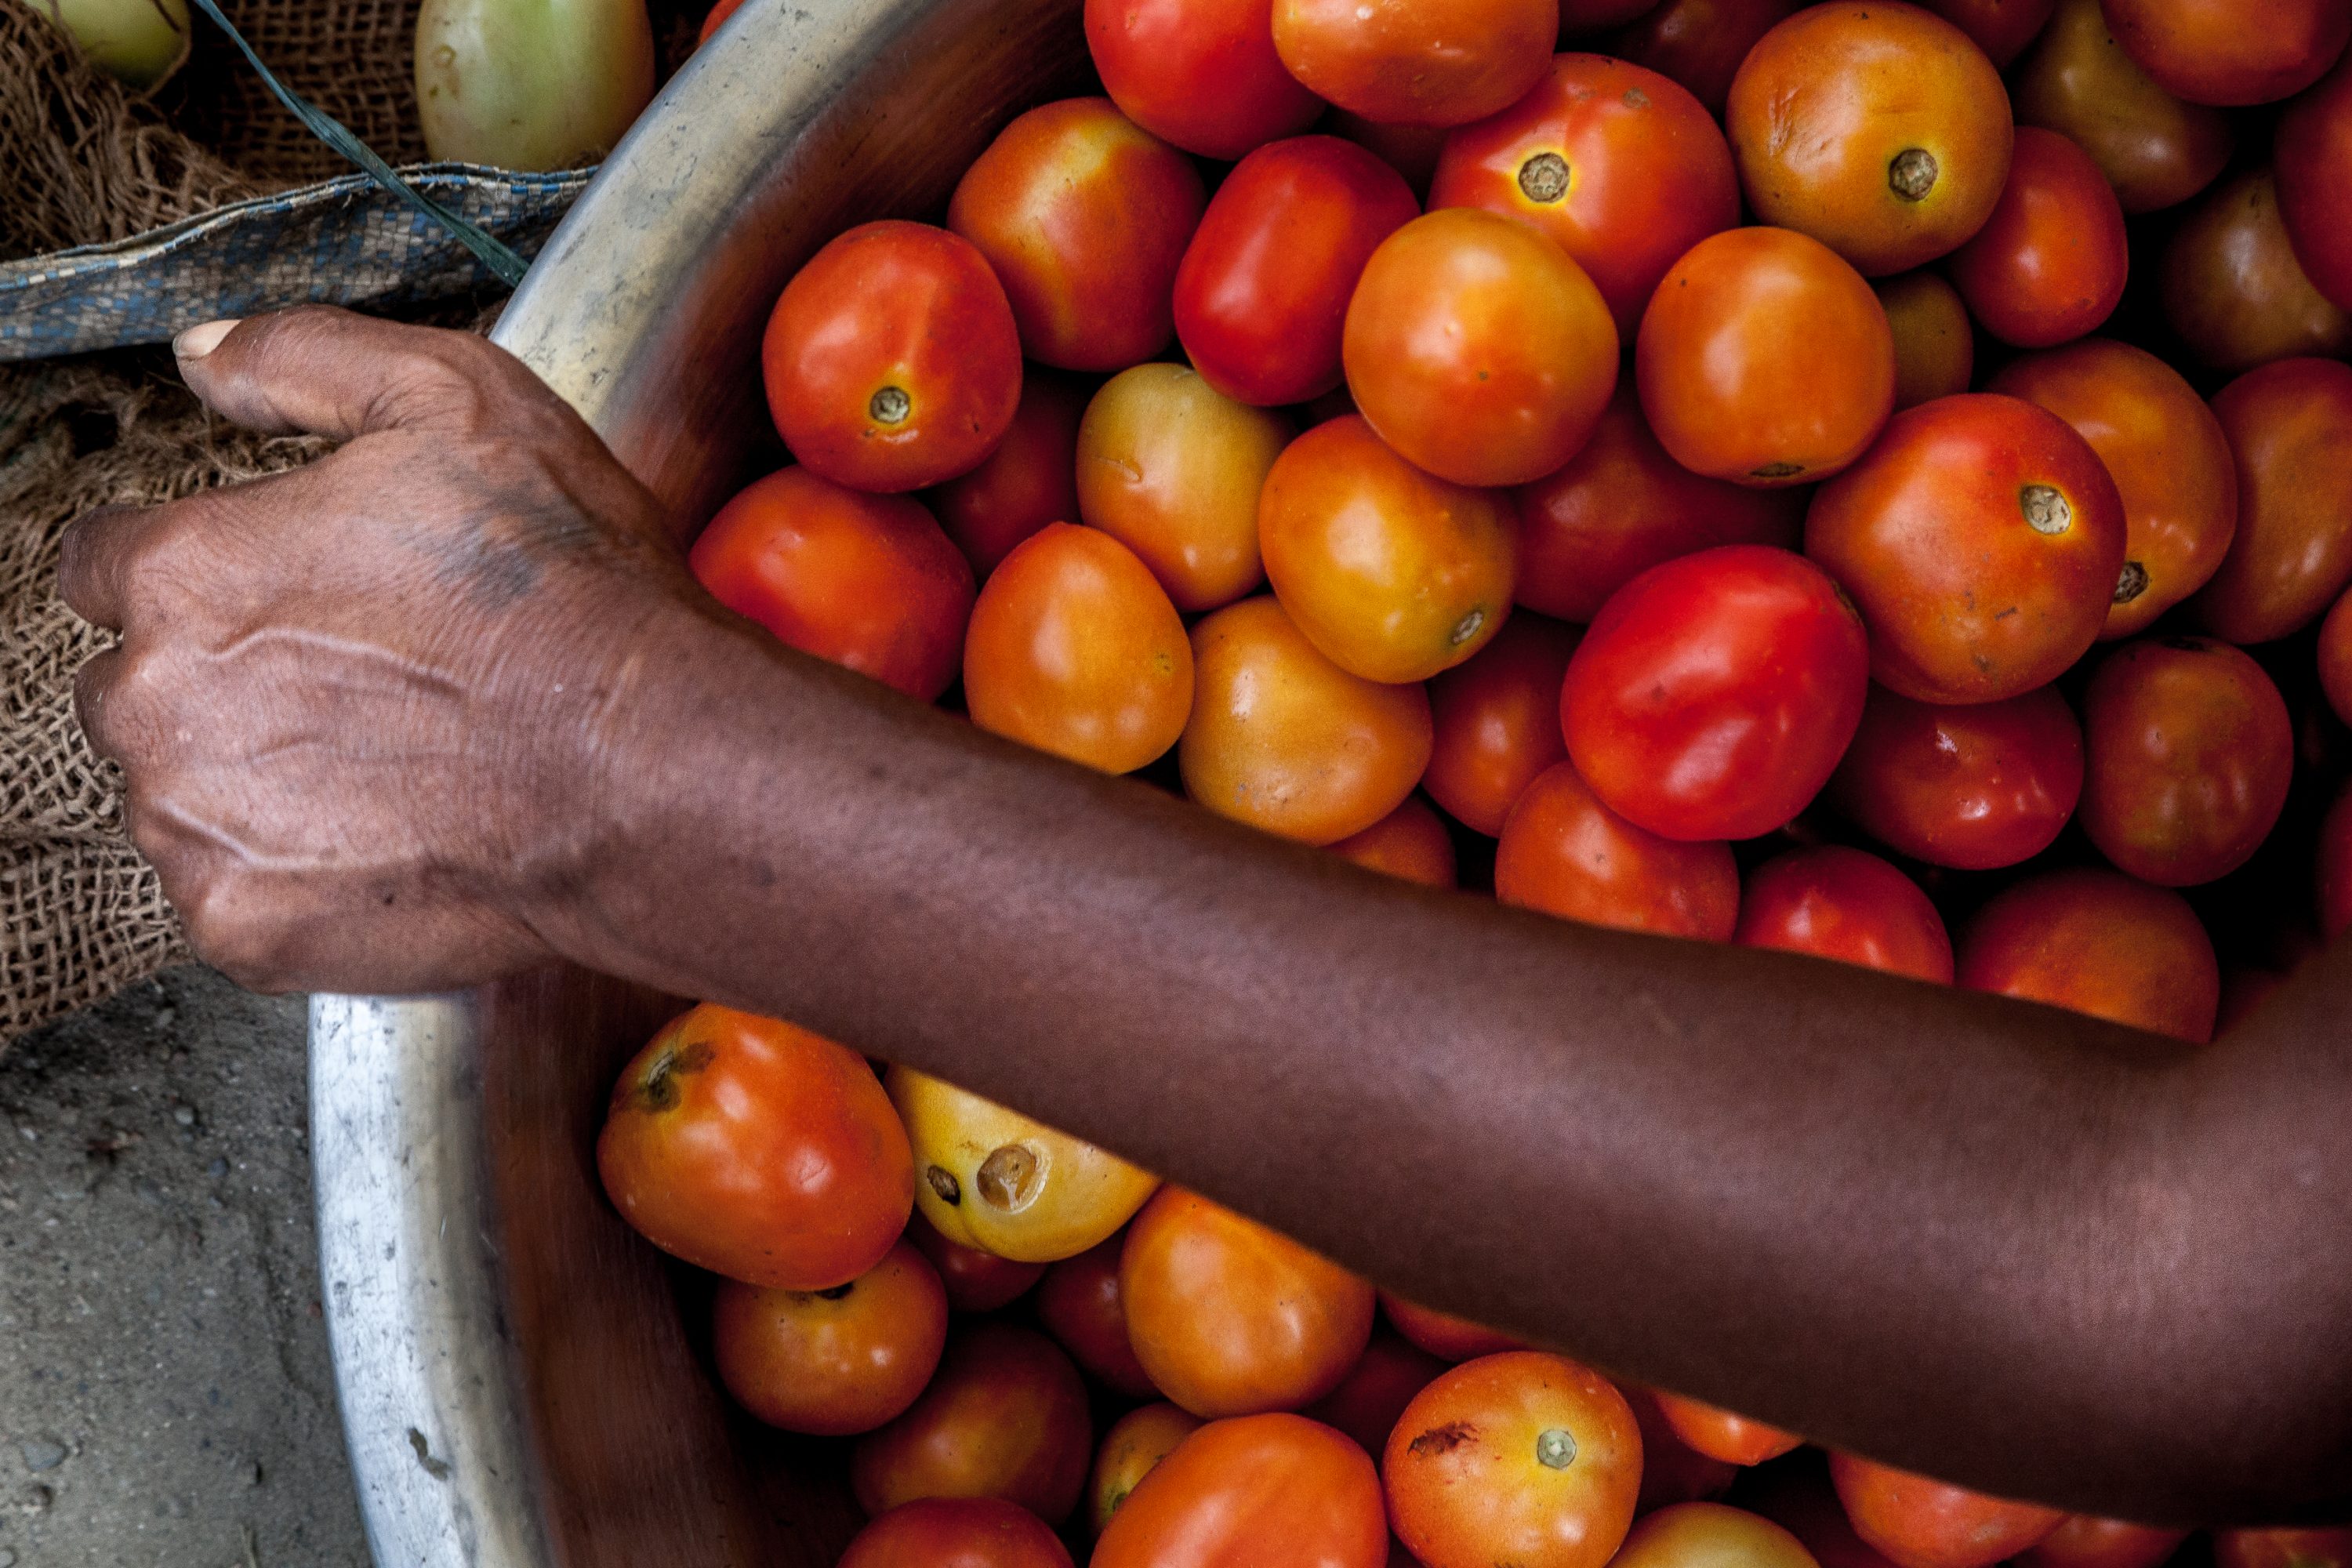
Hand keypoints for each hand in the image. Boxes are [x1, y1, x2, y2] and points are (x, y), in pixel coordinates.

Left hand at [58, 306, 700, 993]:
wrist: (643, 767)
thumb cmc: (563, 593)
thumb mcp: (457, 401)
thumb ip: (302, 358)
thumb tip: (201, 357)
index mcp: (185, 570)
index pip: (102, 563)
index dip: (197, 569)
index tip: (274, 594)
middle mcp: (156, 700)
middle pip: (136, 688)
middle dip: (223, 683)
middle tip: (360, 684)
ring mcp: (194, 824)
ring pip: (180, 795)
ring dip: (254, 780)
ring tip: (387, 766)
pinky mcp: (246, 925)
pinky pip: (232, 895)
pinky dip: (296, 874)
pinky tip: (390, 837)